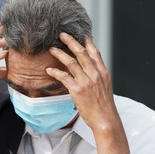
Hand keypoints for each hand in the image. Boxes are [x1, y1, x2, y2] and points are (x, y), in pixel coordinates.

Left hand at [46, 33, 129, 153]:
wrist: (105, 120)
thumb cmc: (104, 106)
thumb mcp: (105, 87)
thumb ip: (98, 77)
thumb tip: (90, 71)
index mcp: (103, 72)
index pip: (95, 53)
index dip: (87, 41)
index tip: (80, 34)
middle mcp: (95, 74)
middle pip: (82, 52)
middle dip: (71, 41)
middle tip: (61, 35)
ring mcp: (87, 82)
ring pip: (72, 62)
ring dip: (60, 54)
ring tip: (52, 49)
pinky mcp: (78, 90)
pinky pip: (64, 77)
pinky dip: (55, 72)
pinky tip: (48, 70)